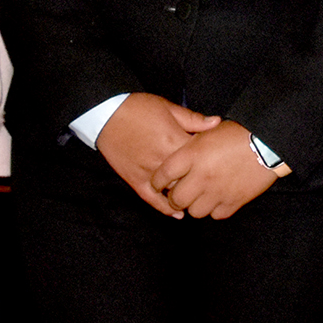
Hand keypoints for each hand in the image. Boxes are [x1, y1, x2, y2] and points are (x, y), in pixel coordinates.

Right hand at [98, 94, 221, 217]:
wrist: (106, 114)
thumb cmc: (137, 108)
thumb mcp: (168, 108)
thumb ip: (193, 119)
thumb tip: (217, 123)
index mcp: (174, 141)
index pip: (201, 157)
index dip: (210, 158)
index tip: (215, 157)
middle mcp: (163, 161)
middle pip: (190, 177)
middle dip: (201, 179)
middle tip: (210, 179)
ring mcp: (149, 173)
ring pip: (174, 191)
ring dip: (187, 195)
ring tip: (199, 197)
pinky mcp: (135, 181)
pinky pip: (152, 200)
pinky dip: (165, 208)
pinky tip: (178, 214)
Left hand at [153, 121, 285, 218]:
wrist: (267, 143)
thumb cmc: (236, 134)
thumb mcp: (207, 132)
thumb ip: (188, 148)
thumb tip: (174, 160)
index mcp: (192, 155)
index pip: (163, 175)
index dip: (156, 182)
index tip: (157, 184)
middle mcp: (202, 176)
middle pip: (176, 199)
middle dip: (175, 197)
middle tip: (179, 193)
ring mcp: (218, 191)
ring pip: (195, 212)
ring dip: (195, 204)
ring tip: (201, 195)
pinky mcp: (233, 202)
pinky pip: (215, 215)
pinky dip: (215, 208)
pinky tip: (218, 198)